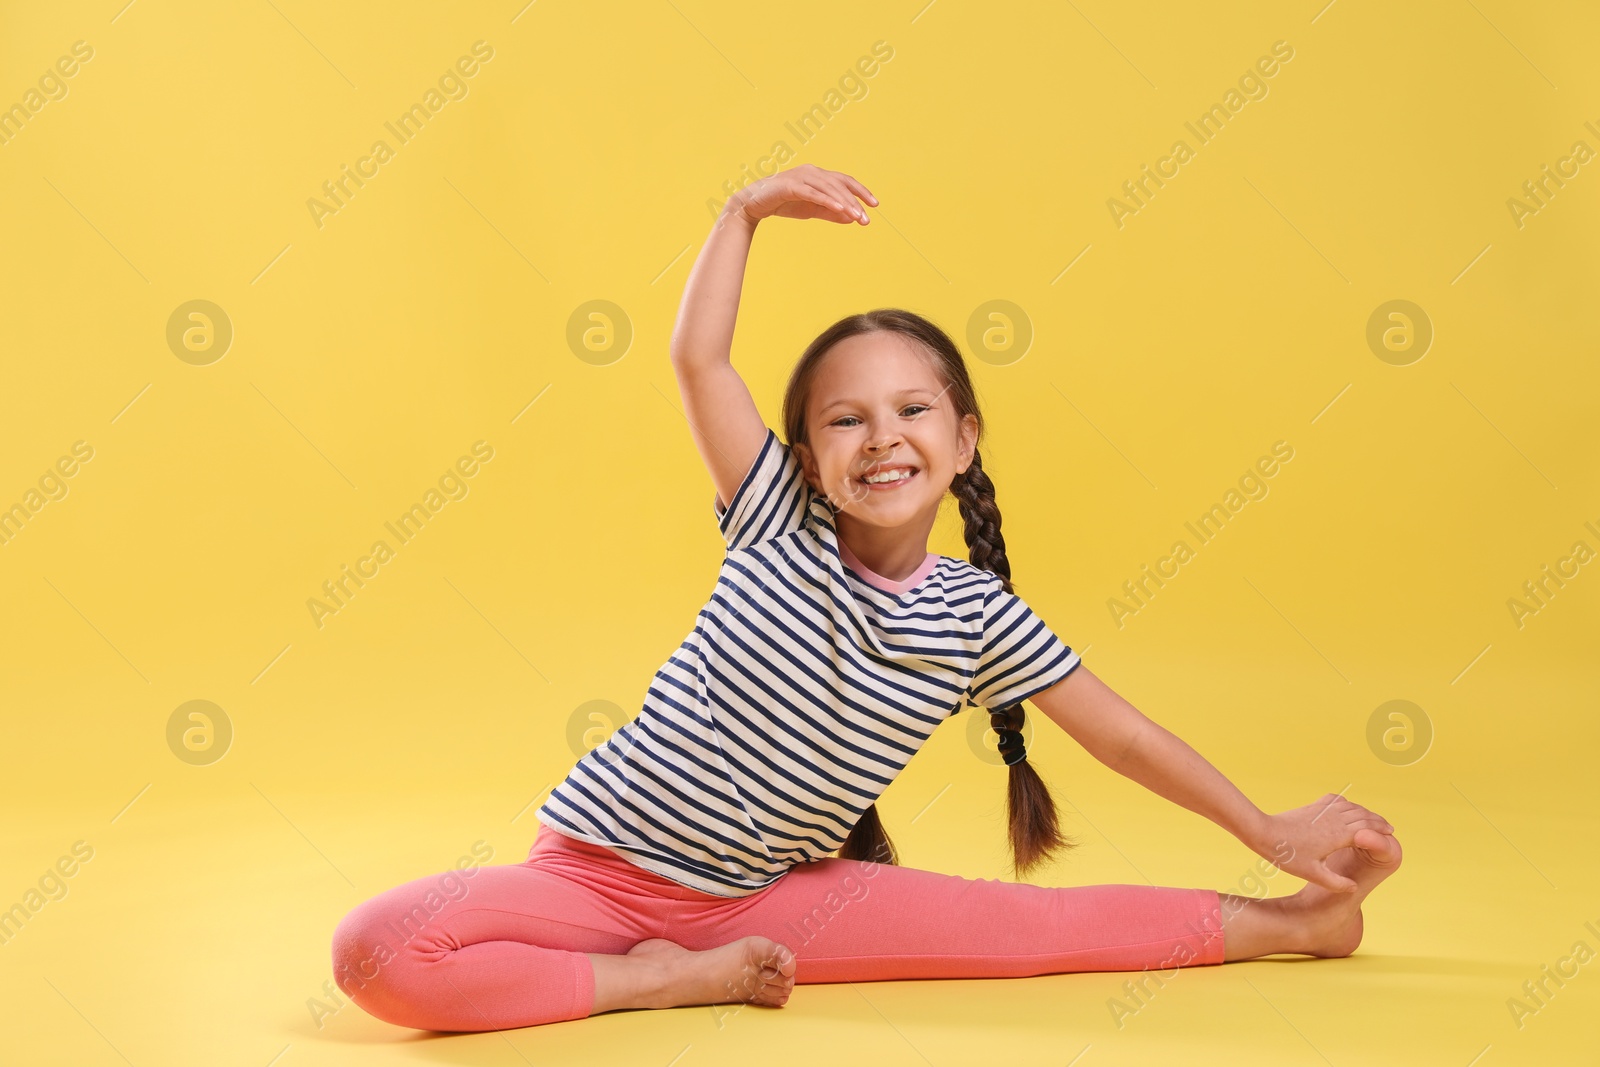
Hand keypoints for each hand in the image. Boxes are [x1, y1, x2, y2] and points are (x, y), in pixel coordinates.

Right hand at [724, 163, 876, 226]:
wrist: (754, 204)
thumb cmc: (783, 203)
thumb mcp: (812, 210)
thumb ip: (831, 212)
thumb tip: (851, 218)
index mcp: (818, 175)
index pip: (844, 181)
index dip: (861, 191)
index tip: (874, 205)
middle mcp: (812, 172)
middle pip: (840, 184)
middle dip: (856, 201)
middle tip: (866, 219)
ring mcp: (801, 176)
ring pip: (829, 187)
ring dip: (845, 202)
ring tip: (856, 216)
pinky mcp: (791, 185)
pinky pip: (813, 193)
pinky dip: (828, 200)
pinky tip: (840, 209)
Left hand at [1252, 793, 1395, 891]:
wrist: (1264, 833)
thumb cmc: (1288, 855)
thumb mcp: (1313, 874)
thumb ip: (1335, 882)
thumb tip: (1354, 888)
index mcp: (1338, 835)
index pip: (1366, 829)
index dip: (1380, 830)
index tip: (1391, 833)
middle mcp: (1333, 819)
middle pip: (1362, 815)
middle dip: (1376, 820)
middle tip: (1388, 826)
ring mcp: (1322, 811)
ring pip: (1350, 806)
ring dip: (1363, 811)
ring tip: (1372, 818)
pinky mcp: (1313, 807)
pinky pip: (1335, 801)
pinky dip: (1346, 803)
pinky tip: (1347, 806)